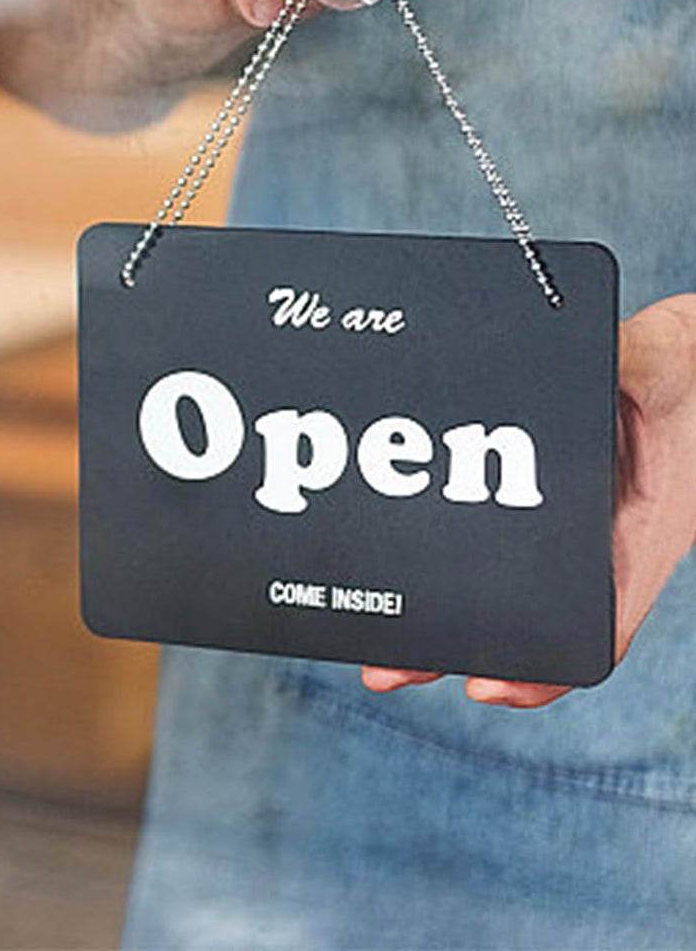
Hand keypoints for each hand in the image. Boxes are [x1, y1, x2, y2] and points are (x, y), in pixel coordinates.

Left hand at [364, 295, 695, 708]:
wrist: (688, 356)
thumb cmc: (690, 371)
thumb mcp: (666, 364)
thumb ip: (633, 364)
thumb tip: (591, 361)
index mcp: (642, 533)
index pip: (595, 627)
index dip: (541, 668)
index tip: (485, 685)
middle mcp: (601, 541)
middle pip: (525, 616)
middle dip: (458, 644)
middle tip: (387, 668)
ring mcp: (567, 523)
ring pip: (498, 583)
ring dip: (441, 609)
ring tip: (377, 635)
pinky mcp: (540, 494)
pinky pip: (486, 537)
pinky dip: (443, 555)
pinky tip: (393, 556)